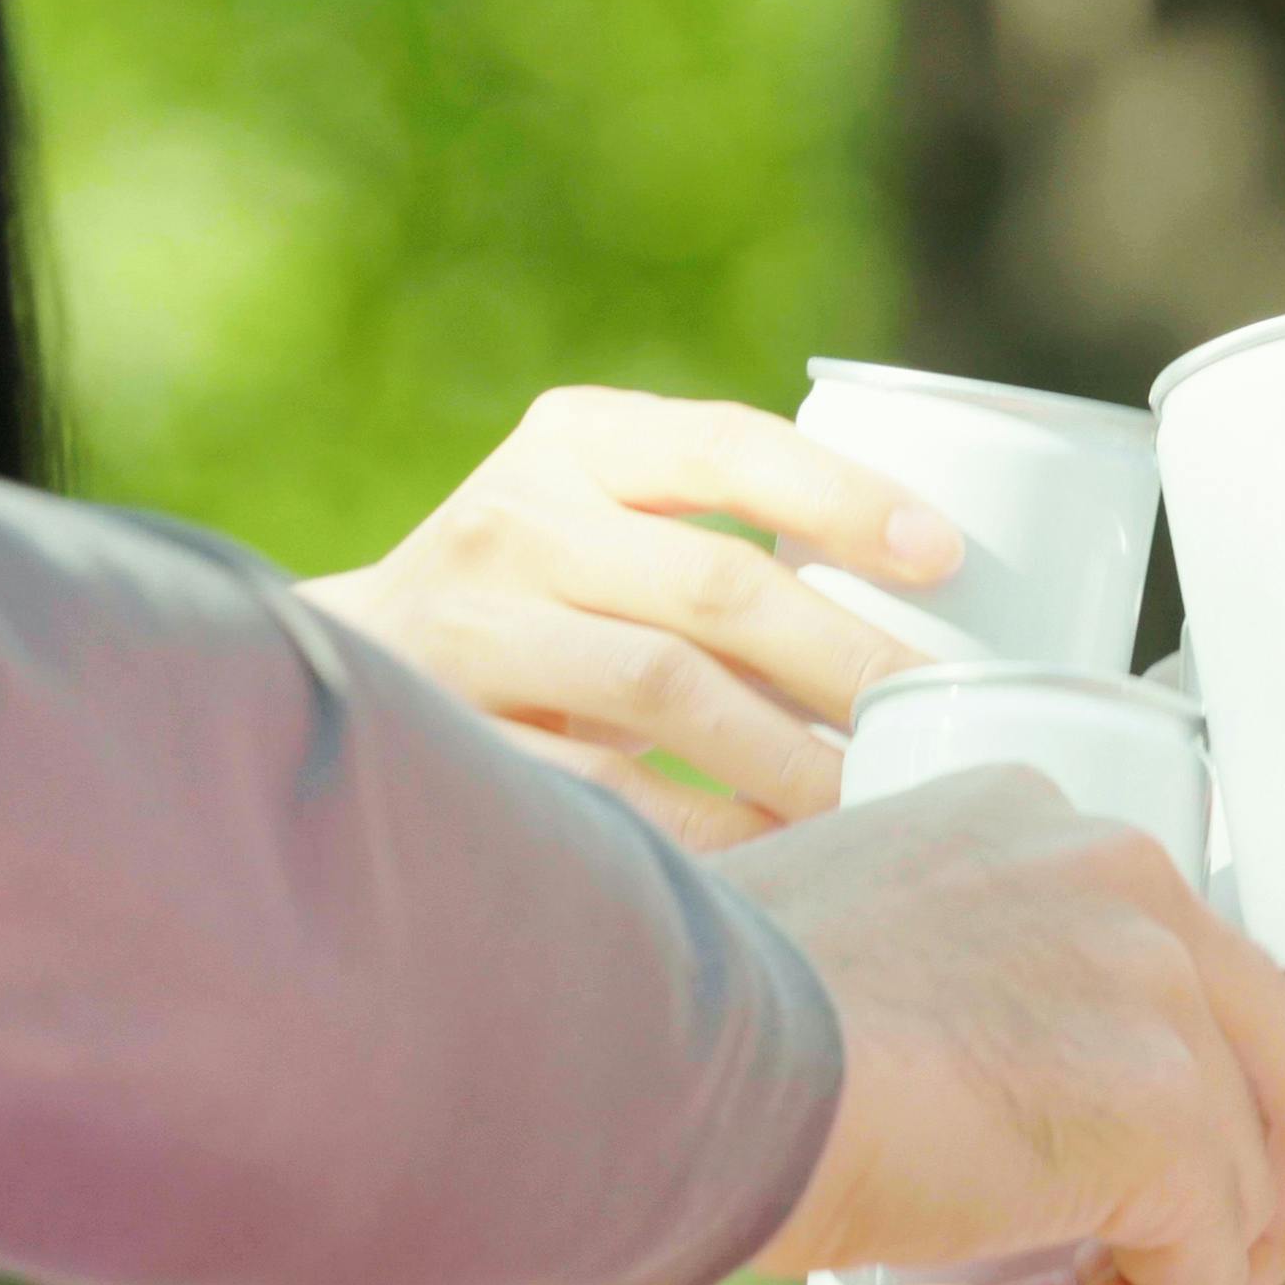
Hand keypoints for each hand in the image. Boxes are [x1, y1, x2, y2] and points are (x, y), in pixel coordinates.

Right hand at [301, 386, 955, 848]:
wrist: (340, 670)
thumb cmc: (545, 594)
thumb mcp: (610, 522)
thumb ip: (726, 541)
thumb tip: (931, 620)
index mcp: (578, 440)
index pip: (728, 446)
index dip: (842, 497)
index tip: (944, 555)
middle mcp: (515, 517)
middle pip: (713, 585)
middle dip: (841, 654)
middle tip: (933, 707)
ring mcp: (472, 626)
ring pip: (665, 689)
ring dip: (787, 752)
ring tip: (873, 789)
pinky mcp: (453, 732)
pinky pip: (604, 786)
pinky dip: (708, 822)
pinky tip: (781, 844)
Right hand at [723, 768, 1284, 1284]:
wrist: (654, 1049)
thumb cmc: (682, 1013)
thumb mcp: (839, 946)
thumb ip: (938, 991)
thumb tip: (954, 1110)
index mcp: (1044, 826)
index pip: (1176, 964)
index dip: (1168, 1091)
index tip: (1089, 1182)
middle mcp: (1126, 876)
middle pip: (1273, 1051)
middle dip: (1245, 1186)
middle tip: (1164, 1281)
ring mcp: (1158, 986)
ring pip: (1248, 1169)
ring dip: (1175, 1277)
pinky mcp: (1162, 1106)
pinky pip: (1204, 1260)